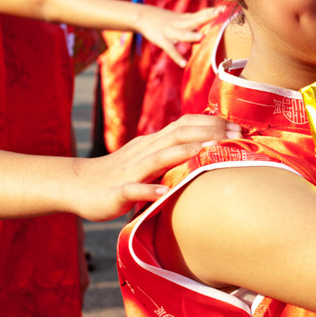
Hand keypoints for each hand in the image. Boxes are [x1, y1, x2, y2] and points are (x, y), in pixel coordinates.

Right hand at [76, 114, 240, 219]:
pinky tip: (163, 193)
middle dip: (209, 132)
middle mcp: (145, 150)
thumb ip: (171, 154)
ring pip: (160, 157)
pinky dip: (149, 190)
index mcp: (153, 142)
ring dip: (185, 153)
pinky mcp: (118, 191)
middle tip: (238, 135)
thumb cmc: (117, 174)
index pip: (185, 124)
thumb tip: (204, 151)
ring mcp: (131, 170)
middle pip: (179, 134)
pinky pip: (134, 189)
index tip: (239, 126)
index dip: (212, 122)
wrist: (76, 184)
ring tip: (209, 151)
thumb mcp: (148, 159)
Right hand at [137, 5, 223, 66]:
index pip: (200, 14)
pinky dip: (176, 56)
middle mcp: (179, 23)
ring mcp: (170, 32)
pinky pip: (170, 49)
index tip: (224, 8)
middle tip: (219, 13)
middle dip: (207, 17)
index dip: (211, 11)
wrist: (142, 16)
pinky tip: (183, 64)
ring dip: (191, 36)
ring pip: (182, 34)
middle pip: (195, 20)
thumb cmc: (164, 18)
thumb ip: (193, 19)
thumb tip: (208, 17)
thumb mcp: (179, 17)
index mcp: (185, 18)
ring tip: (201, 38)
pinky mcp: (162, 40)